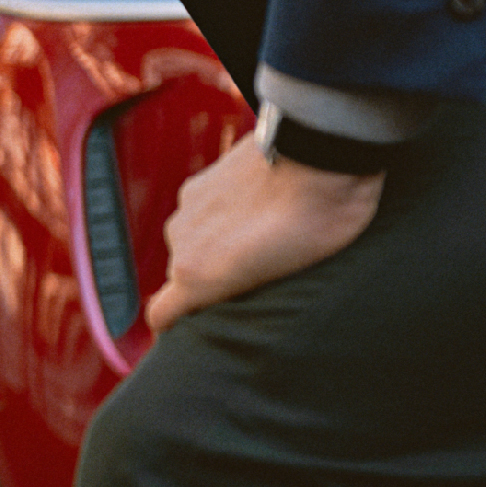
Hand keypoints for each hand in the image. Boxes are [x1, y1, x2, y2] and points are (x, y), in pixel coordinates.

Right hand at [145, 134, 383, 332]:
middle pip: (187, 273)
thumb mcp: (289, 277)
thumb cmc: (317, 221)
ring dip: (219, 243)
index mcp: (196, 276)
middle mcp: (181, 241)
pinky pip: (205, 210)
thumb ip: (246, 289)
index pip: (162, 314)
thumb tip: (237, 293)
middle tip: (256, 277)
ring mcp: (190, 206)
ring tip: (264, 237)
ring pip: (197, 240)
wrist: (323, 153)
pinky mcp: (203, 178)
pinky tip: (261, 206)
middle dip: (213, 277)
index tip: (186, 334)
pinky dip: (224, 214)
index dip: (172, 327)